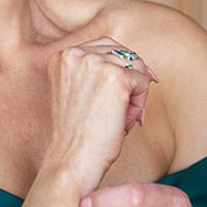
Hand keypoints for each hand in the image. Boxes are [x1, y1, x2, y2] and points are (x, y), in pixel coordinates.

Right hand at [44, 38, 157, 188]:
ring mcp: (96, 64)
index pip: (104, 46)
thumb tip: (145, 67)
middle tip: (129, 108)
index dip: (121, 65)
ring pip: (135, 66)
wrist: (72, 159)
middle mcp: (76, 54)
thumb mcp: (78, 91)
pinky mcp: (116, 78)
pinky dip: (140, 104)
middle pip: (122, 52)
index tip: (130, 87)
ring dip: (135, 93)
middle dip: (131, 78)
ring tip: (123, 119)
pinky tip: (126, 122)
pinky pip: (143, 82)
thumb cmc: (77, 133)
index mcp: (62, 56)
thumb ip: (96, 72)